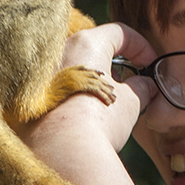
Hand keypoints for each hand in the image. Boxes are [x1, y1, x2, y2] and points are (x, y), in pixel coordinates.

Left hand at [56, 22, 157, 152]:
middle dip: (118, 64)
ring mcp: (44, 73)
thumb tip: (146, 85)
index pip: (120, 33)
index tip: (150, 65)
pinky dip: (79, 93)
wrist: (61, 152)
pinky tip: (89, 114)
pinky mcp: (34, 96)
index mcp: (87, 43)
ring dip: (98, 80)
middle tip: (133, 84)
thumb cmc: (99, 121)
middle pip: (96, 47)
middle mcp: (61, 50)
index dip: (142, 47)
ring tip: (112, 103)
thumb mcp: (131, 102)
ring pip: (77, 67)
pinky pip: (62, 86)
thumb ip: (141, 88)